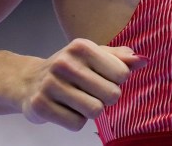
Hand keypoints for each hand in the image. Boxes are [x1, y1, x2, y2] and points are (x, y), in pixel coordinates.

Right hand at [19, 38, 146, 129]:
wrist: (28, 81)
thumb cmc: (69, 68)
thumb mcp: (94, 56)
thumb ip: (120, 58)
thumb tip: (142, 60)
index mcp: (81, 47)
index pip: (122, 73)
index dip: (117, 81)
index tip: (104, 78)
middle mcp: (65, 63)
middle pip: (111, 94)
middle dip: (107, 98)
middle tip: (92, 93)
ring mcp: (50, 84)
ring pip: (95, 111)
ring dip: (91, 110)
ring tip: (78, 100)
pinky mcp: (40, 106)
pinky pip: (76, 124)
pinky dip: (75, 121)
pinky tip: (65, 108)